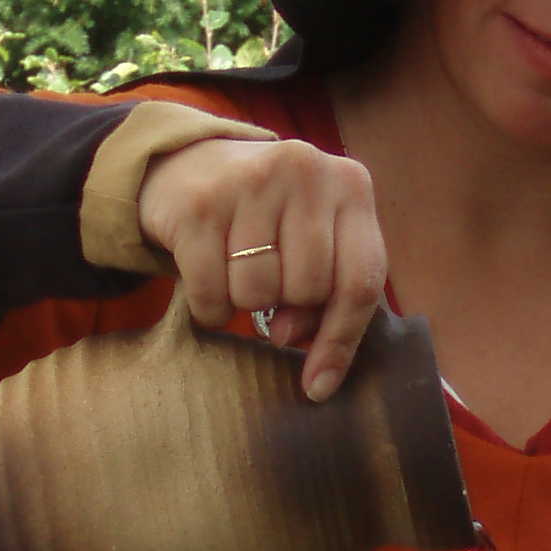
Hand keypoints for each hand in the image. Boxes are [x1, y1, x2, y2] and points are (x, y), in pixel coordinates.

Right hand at [138, 137, 387, 400]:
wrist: (189, 165)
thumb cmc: (267, 218)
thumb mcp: (313, 240)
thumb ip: (327, 294)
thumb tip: (296, 345)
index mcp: (351, 185)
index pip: (362, 281)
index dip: (341, 340)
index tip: (320, 386)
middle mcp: (306, 170)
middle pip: (307, 290)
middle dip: (285, 304)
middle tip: (268, 282)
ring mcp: (252, 181)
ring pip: (258, 294)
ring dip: (243, 302)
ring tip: (236, 269)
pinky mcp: (200, 203)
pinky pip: (211, 293)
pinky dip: (207, 306)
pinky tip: (206, 277)